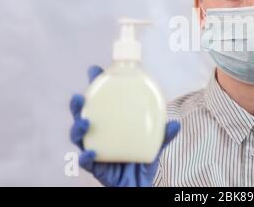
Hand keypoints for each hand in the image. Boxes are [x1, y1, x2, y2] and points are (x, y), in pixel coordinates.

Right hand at [69, 65, 179, 186]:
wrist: (138, 185)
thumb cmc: (142, 160)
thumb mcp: (156, 144)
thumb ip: (165, 135)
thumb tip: (176, 123)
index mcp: (111, 124)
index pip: (101, 102)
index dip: (96, 86)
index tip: (95, 70)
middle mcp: (99, 134)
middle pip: (83, 115)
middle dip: (78, 105)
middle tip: (79, 96)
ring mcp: (95, 149)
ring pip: (79, 137)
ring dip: (77, 128)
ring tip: (84, 122)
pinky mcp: (95, 167)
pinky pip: (86, 161)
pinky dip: (86, 156)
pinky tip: (91, 152)